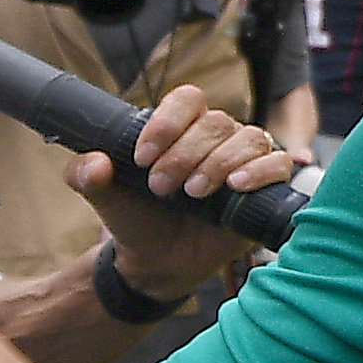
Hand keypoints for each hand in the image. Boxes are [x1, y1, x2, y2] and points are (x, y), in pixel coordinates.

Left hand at [72, 82, 294, 303]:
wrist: (158, 263)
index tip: (142, 158)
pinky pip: (277, 163)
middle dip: (185, 154)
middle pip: (216, 122)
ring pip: (248, 138)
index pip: (187, 100)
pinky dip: (259, 171)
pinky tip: (236, 187)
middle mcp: (216, 138)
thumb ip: (85, 174)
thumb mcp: (104, 197)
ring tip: (194, 193)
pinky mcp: (266, 187)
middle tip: (161, 187)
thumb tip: (96, 163)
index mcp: (181, 129)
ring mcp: (244, 160)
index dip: (167, 123)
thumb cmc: (138, 220)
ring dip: (219, 163)